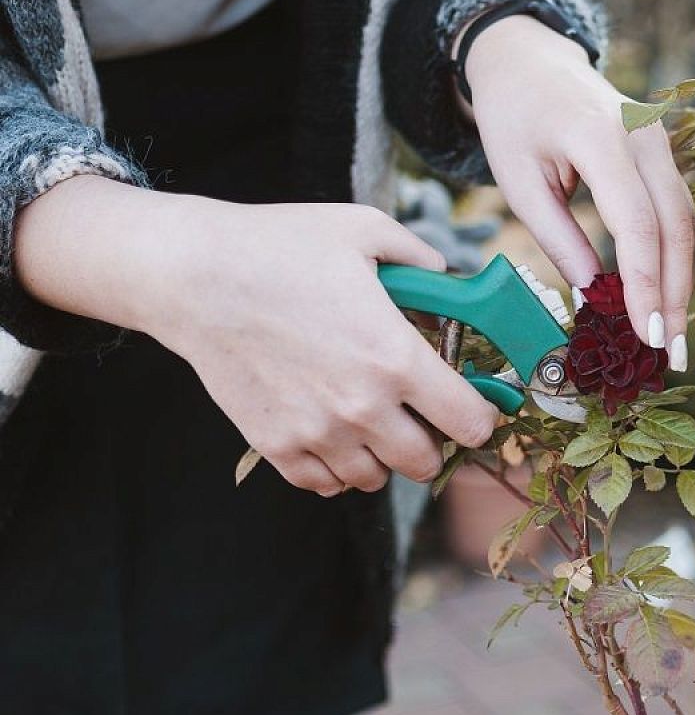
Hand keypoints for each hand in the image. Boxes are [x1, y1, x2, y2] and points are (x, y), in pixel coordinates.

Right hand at [15, 177, 499, 494]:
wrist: (194, 275)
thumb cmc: (280, 246)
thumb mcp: (366, 231)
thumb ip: (421, 258)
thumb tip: (449, 277)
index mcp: (396, 358)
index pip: (469, 422)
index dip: (481, 416)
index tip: (474, 406)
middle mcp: (362, 407)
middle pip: (426, 462)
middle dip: (433, 440)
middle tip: (422, 414)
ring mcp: (317, 432)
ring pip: (375, 478)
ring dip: (383, 455)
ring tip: (373, 420)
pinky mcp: (275, 445)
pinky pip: (324, 483)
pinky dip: (336, 467)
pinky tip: (333, 433)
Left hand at [464, 15, 694, 371]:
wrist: (528, 60)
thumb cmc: (514, 119)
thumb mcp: (520, 182)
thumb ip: (560, 240)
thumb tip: (595, 299)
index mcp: (600, 136)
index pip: (636, 223)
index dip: (645, 286)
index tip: (645, 337)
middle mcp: (644, 134)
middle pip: (675, 226)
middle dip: (673, 296)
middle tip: (670, 356)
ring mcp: (660, 139)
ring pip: (685, 221)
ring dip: (680, 282)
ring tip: (670, 340)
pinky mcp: (662, 151)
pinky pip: (677, 210)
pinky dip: (673, 257)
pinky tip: (664, 298)